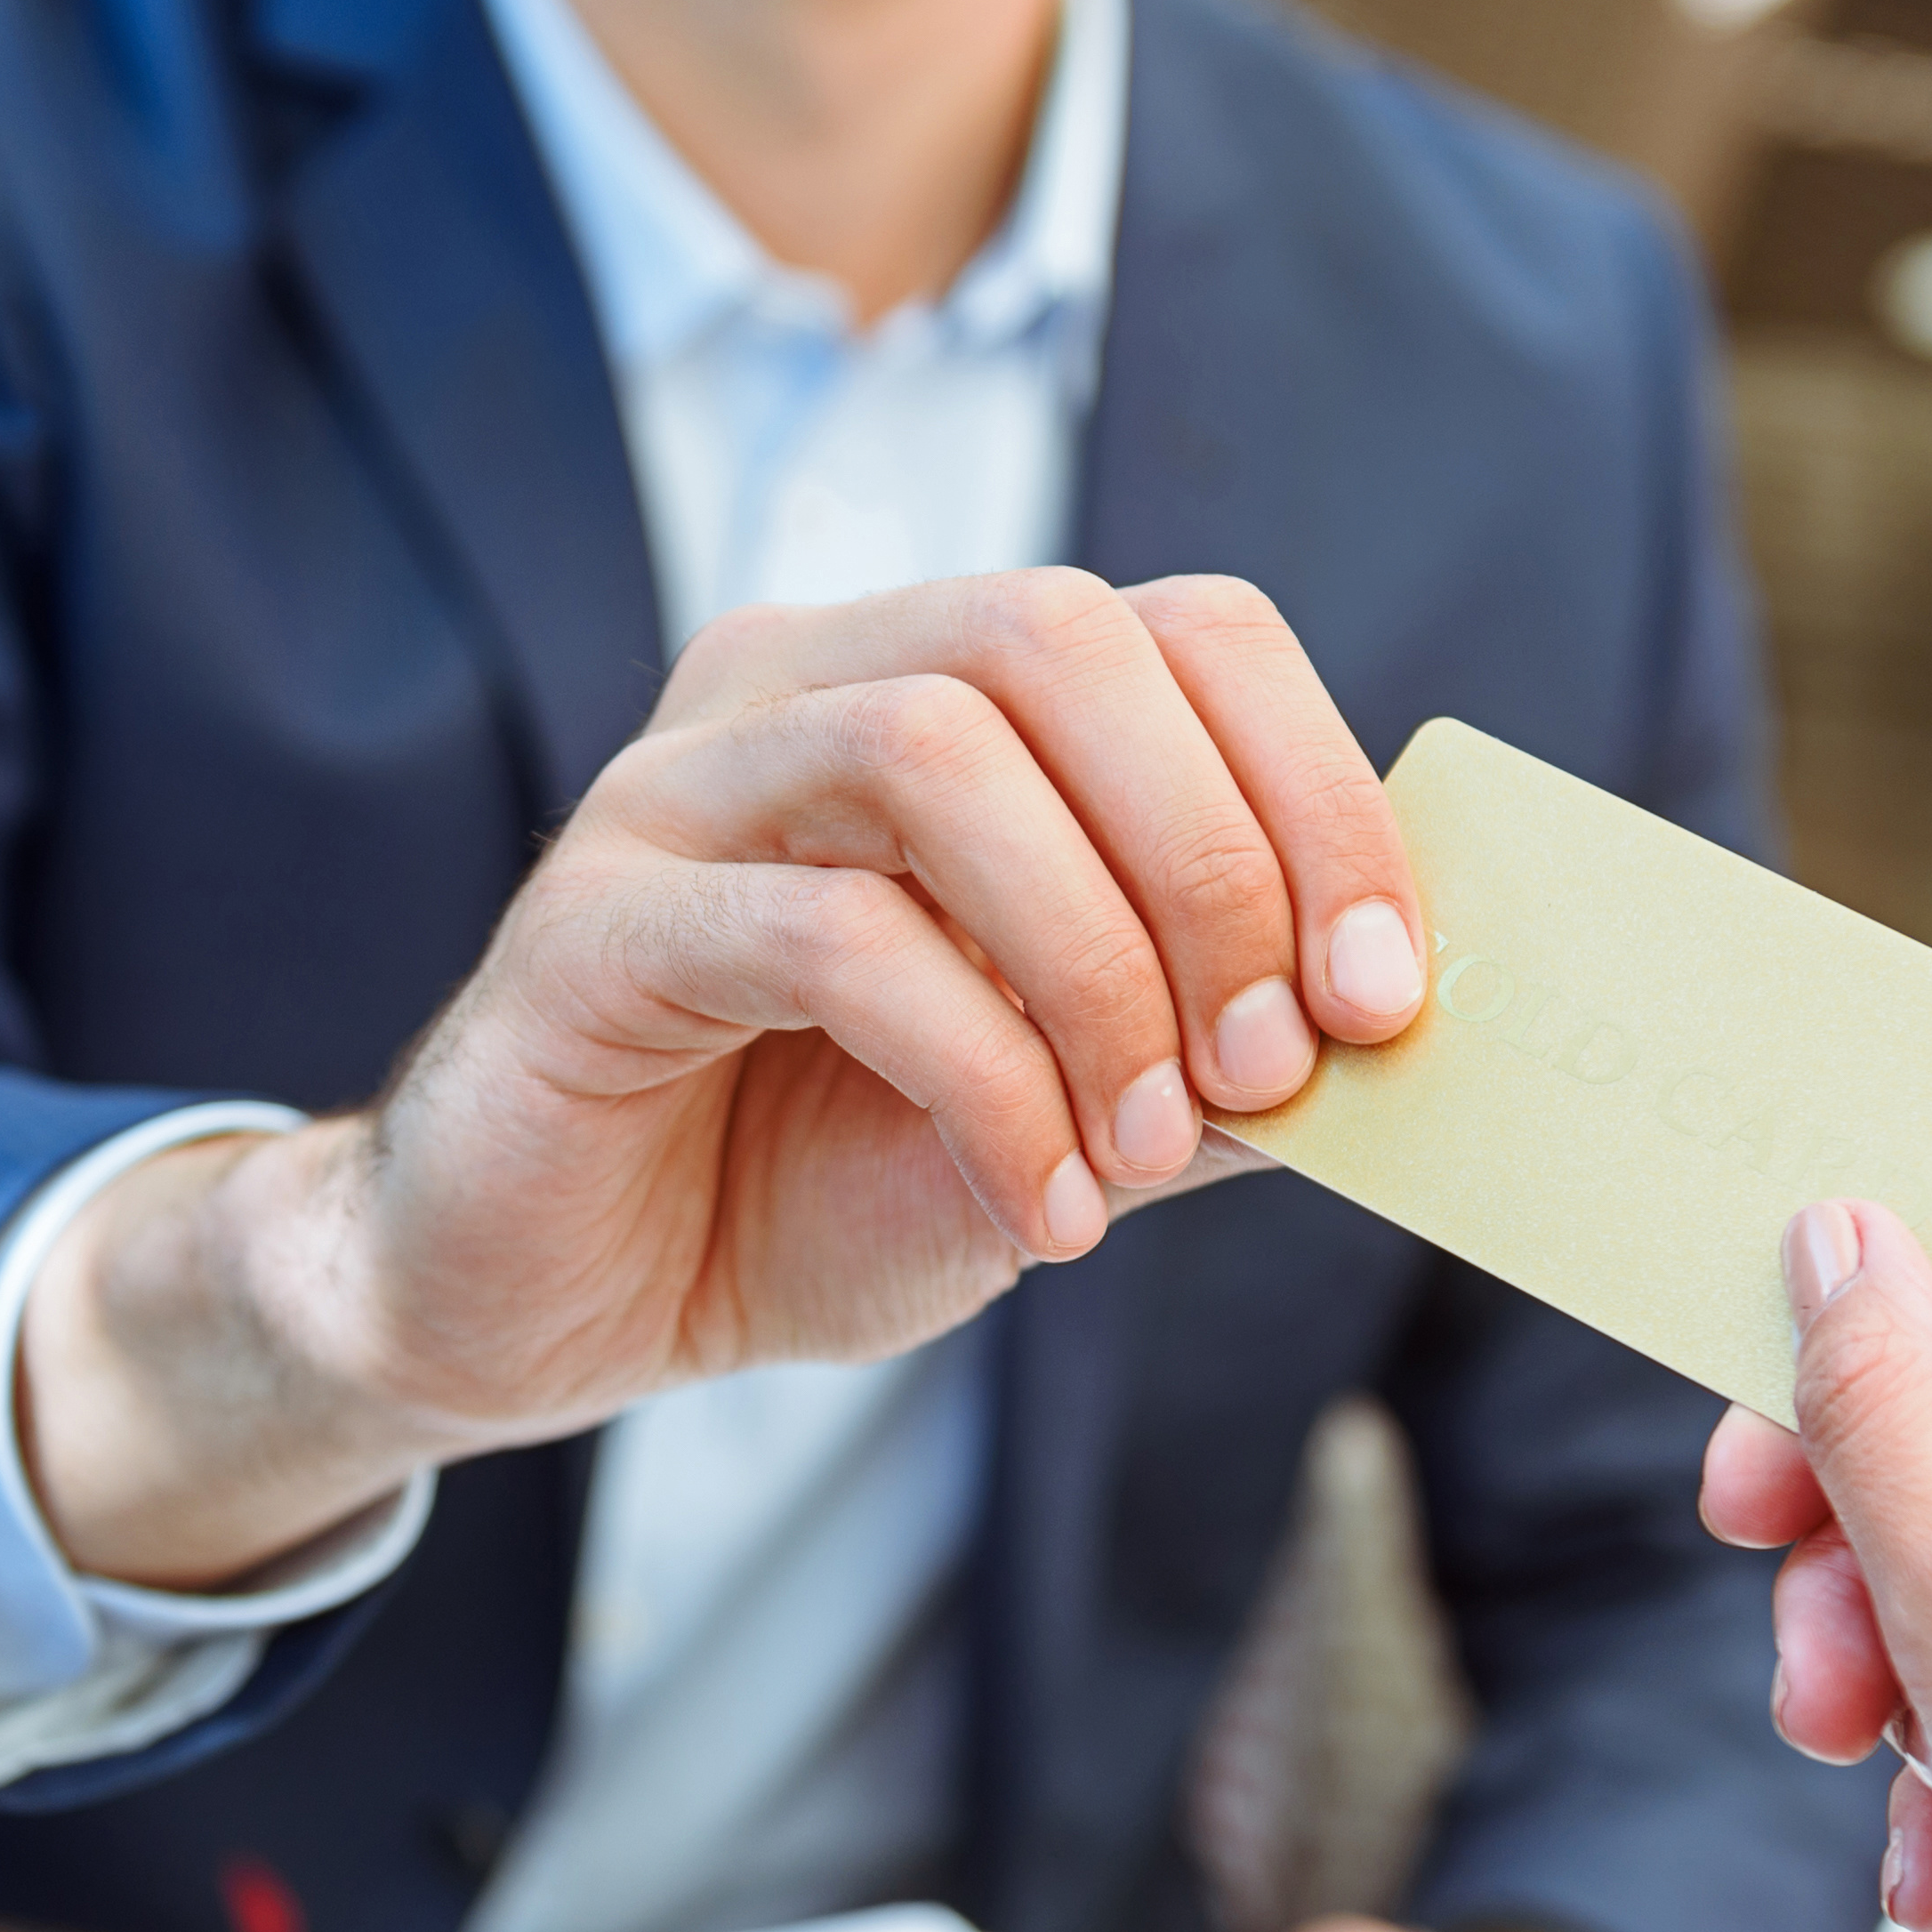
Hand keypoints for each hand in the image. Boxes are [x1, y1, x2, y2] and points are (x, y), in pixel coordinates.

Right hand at [25, 571, 1424, 1584]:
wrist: (541, 1305)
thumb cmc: (794, 1180)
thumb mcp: (1062, 1120)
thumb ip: (1204, 1063)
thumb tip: (1390, 1043)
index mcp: (930, 687)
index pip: (1171, 627)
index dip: (1312, 787)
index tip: (1386, 993)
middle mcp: (794, 685)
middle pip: (1053, 635)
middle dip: (1216, 854)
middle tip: (1276, 1062)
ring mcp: (674, 789)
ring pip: (934, 752)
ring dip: (1097, 959)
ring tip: (1142, 1142)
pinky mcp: (591, 925)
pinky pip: (826, 937)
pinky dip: (979, 1076)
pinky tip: (1038, 1205)